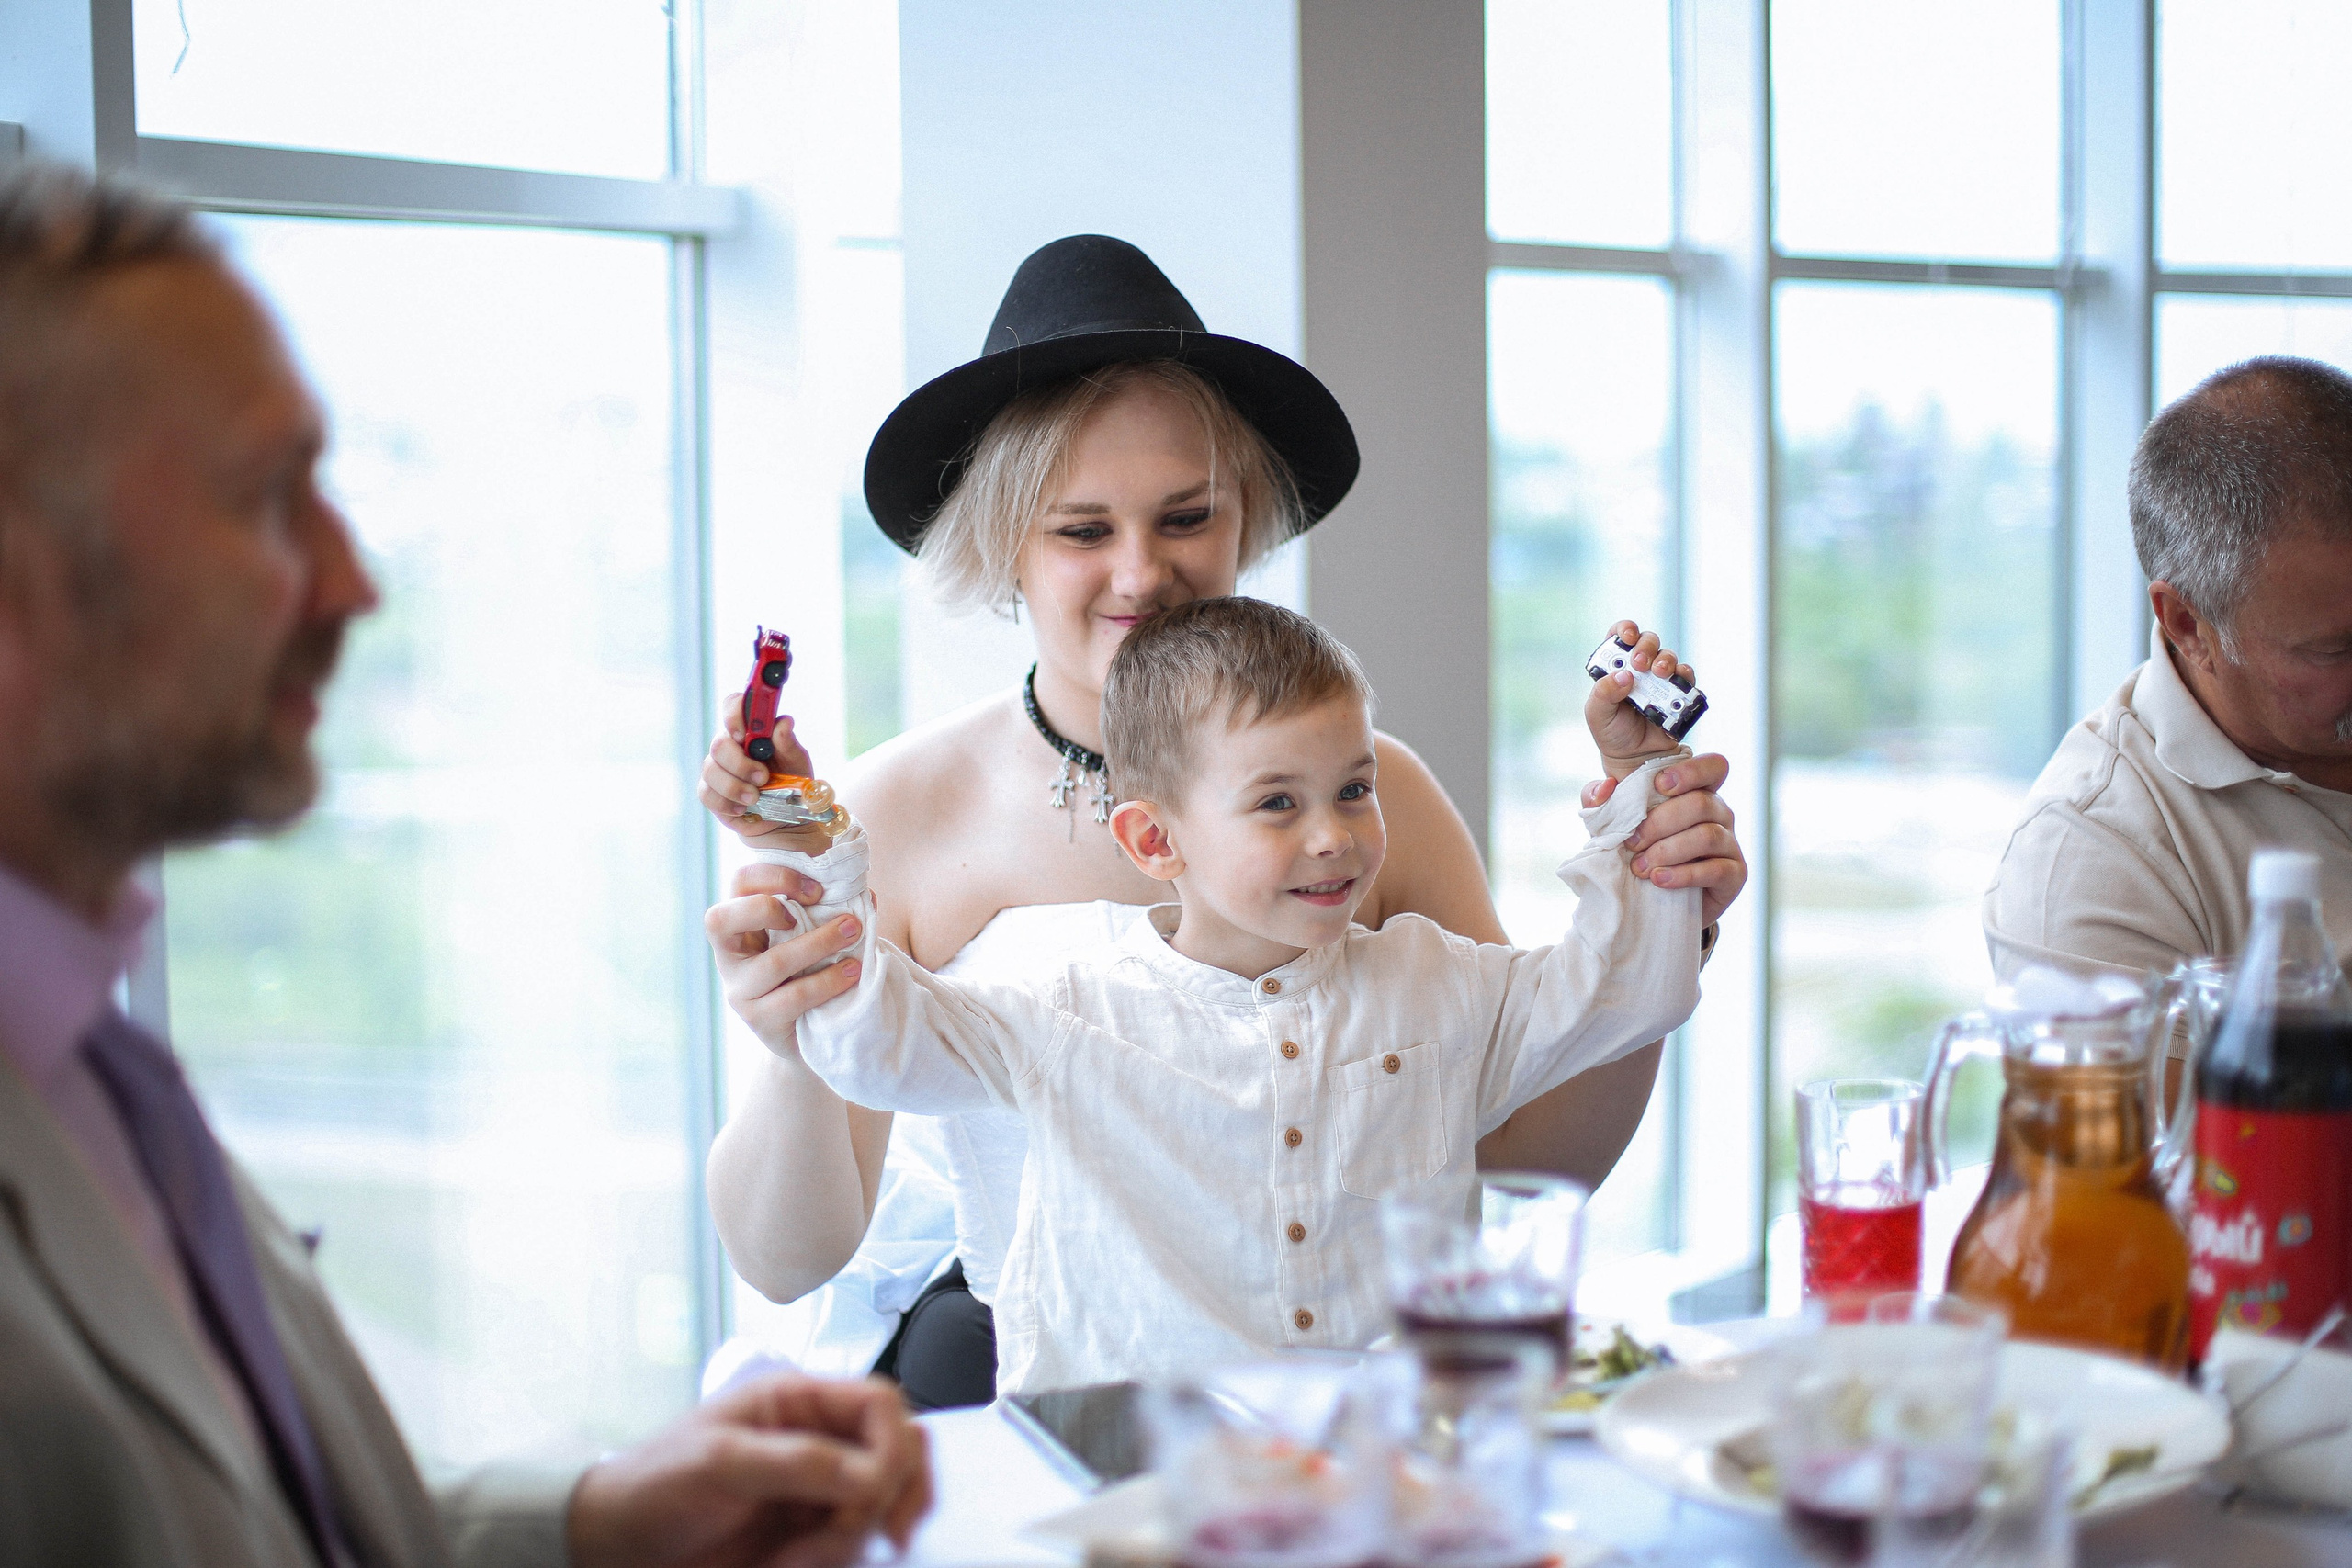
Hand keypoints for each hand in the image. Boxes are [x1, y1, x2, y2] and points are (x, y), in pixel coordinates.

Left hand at [566, 1373, 930, 1567]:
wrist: (616, 1547)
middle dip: (892, 1496)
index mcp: (797, 1401)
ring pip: (883, 1506)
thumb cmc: (652, 1486)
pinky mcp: (811, 1535)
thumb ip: (798, 1462)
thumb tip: (872, 1474)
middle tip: (865, 1533)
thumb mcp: (719, 1462)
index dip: (893, 1445)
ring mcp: (817, 1490)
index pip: (881, 1404)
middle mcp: (817, 1440)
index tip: (874, 1492)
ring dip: (853, 1539)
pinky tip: (791, 1564)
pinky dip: (837, 1560)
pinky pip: (855, 1545)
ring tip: (798, 1558)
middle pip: (900, 1452)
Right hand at [699, 693, 818, 846]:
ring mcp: (717, 768)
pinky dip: (726, 802)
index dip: (733, 715)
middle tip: (763, 777)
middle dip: (740, 763)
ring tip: (756, 798)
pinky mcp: (710, 791)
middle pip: (719, 744)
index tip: (743, 734)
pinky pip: (707, 793)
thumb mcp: (797, 763)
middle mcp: (730, 745)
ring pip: (710, 769)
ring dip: (734, 786)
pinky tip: (743, 808)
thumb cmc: (791, 783)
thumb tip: (784, 721)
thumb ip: (788, 743)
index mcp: (751, 731)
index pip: (732, 706)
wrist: (784, 818)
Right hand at [706, 862, 864, 1057]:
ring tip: (854, 935)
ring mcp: (739, 990)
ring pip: (773, 962)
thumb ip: (828, 911)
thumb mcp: (812, 934)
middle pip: (721, 920)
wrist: (811, 1030)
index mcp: (739, 923)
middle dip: (770, 907)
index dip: (773, 876)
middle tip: (820, 911)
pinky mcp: (759, 1020)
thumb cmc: (811, 968)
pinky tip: (852, 973)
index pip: (738, 883)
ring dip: (820, 944)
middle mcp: (728, 955)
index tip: (818, 889)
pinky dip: (828, 982)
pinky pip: (793, 998)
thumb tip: (867, 896)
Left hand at [1582, 619, 1692, 779]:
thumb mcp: (1597, 714)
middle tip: (1640, 663)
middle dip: (1645, 646)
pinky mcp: (1678, 692)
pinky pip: (1686, 676)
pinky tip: (1678, 679)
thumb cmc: (1612, 732)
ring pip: (1668, 656)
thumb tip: (1624, 675)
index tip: (1627, 637)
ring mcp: (1660, 679)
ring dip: (1665, 659)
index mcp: (1616, 667)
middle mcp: (1640, 668)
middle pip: (1648, 641)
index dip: (1625, 629)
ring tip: (1659, 673)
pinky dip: (1684, 674)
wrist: (1635, 758)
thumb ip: (1603, 693)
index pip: (1620, 636)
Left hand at [1583, 752, 1746, 926]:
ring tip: (1639, 867)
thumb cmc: (1637, 847)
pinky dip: (1683, 875)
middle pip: (1701, 803)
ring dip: (1667, 851)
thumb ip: (1600, 797)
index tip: (1659, 785)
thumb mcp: (1613, 819)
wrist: (1653, 897)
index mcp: (1698, 791)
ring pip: (1707, 835)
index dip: (1691, 771)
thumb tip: (1605, 787)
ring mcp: (1730, 843)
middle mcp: (1719, 812)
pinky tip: (1659, 879)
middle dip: (1660, 823)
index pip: (1714, 766)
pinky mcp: (1735, 874)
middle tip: (1631, 842)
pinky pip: (1717, 870)